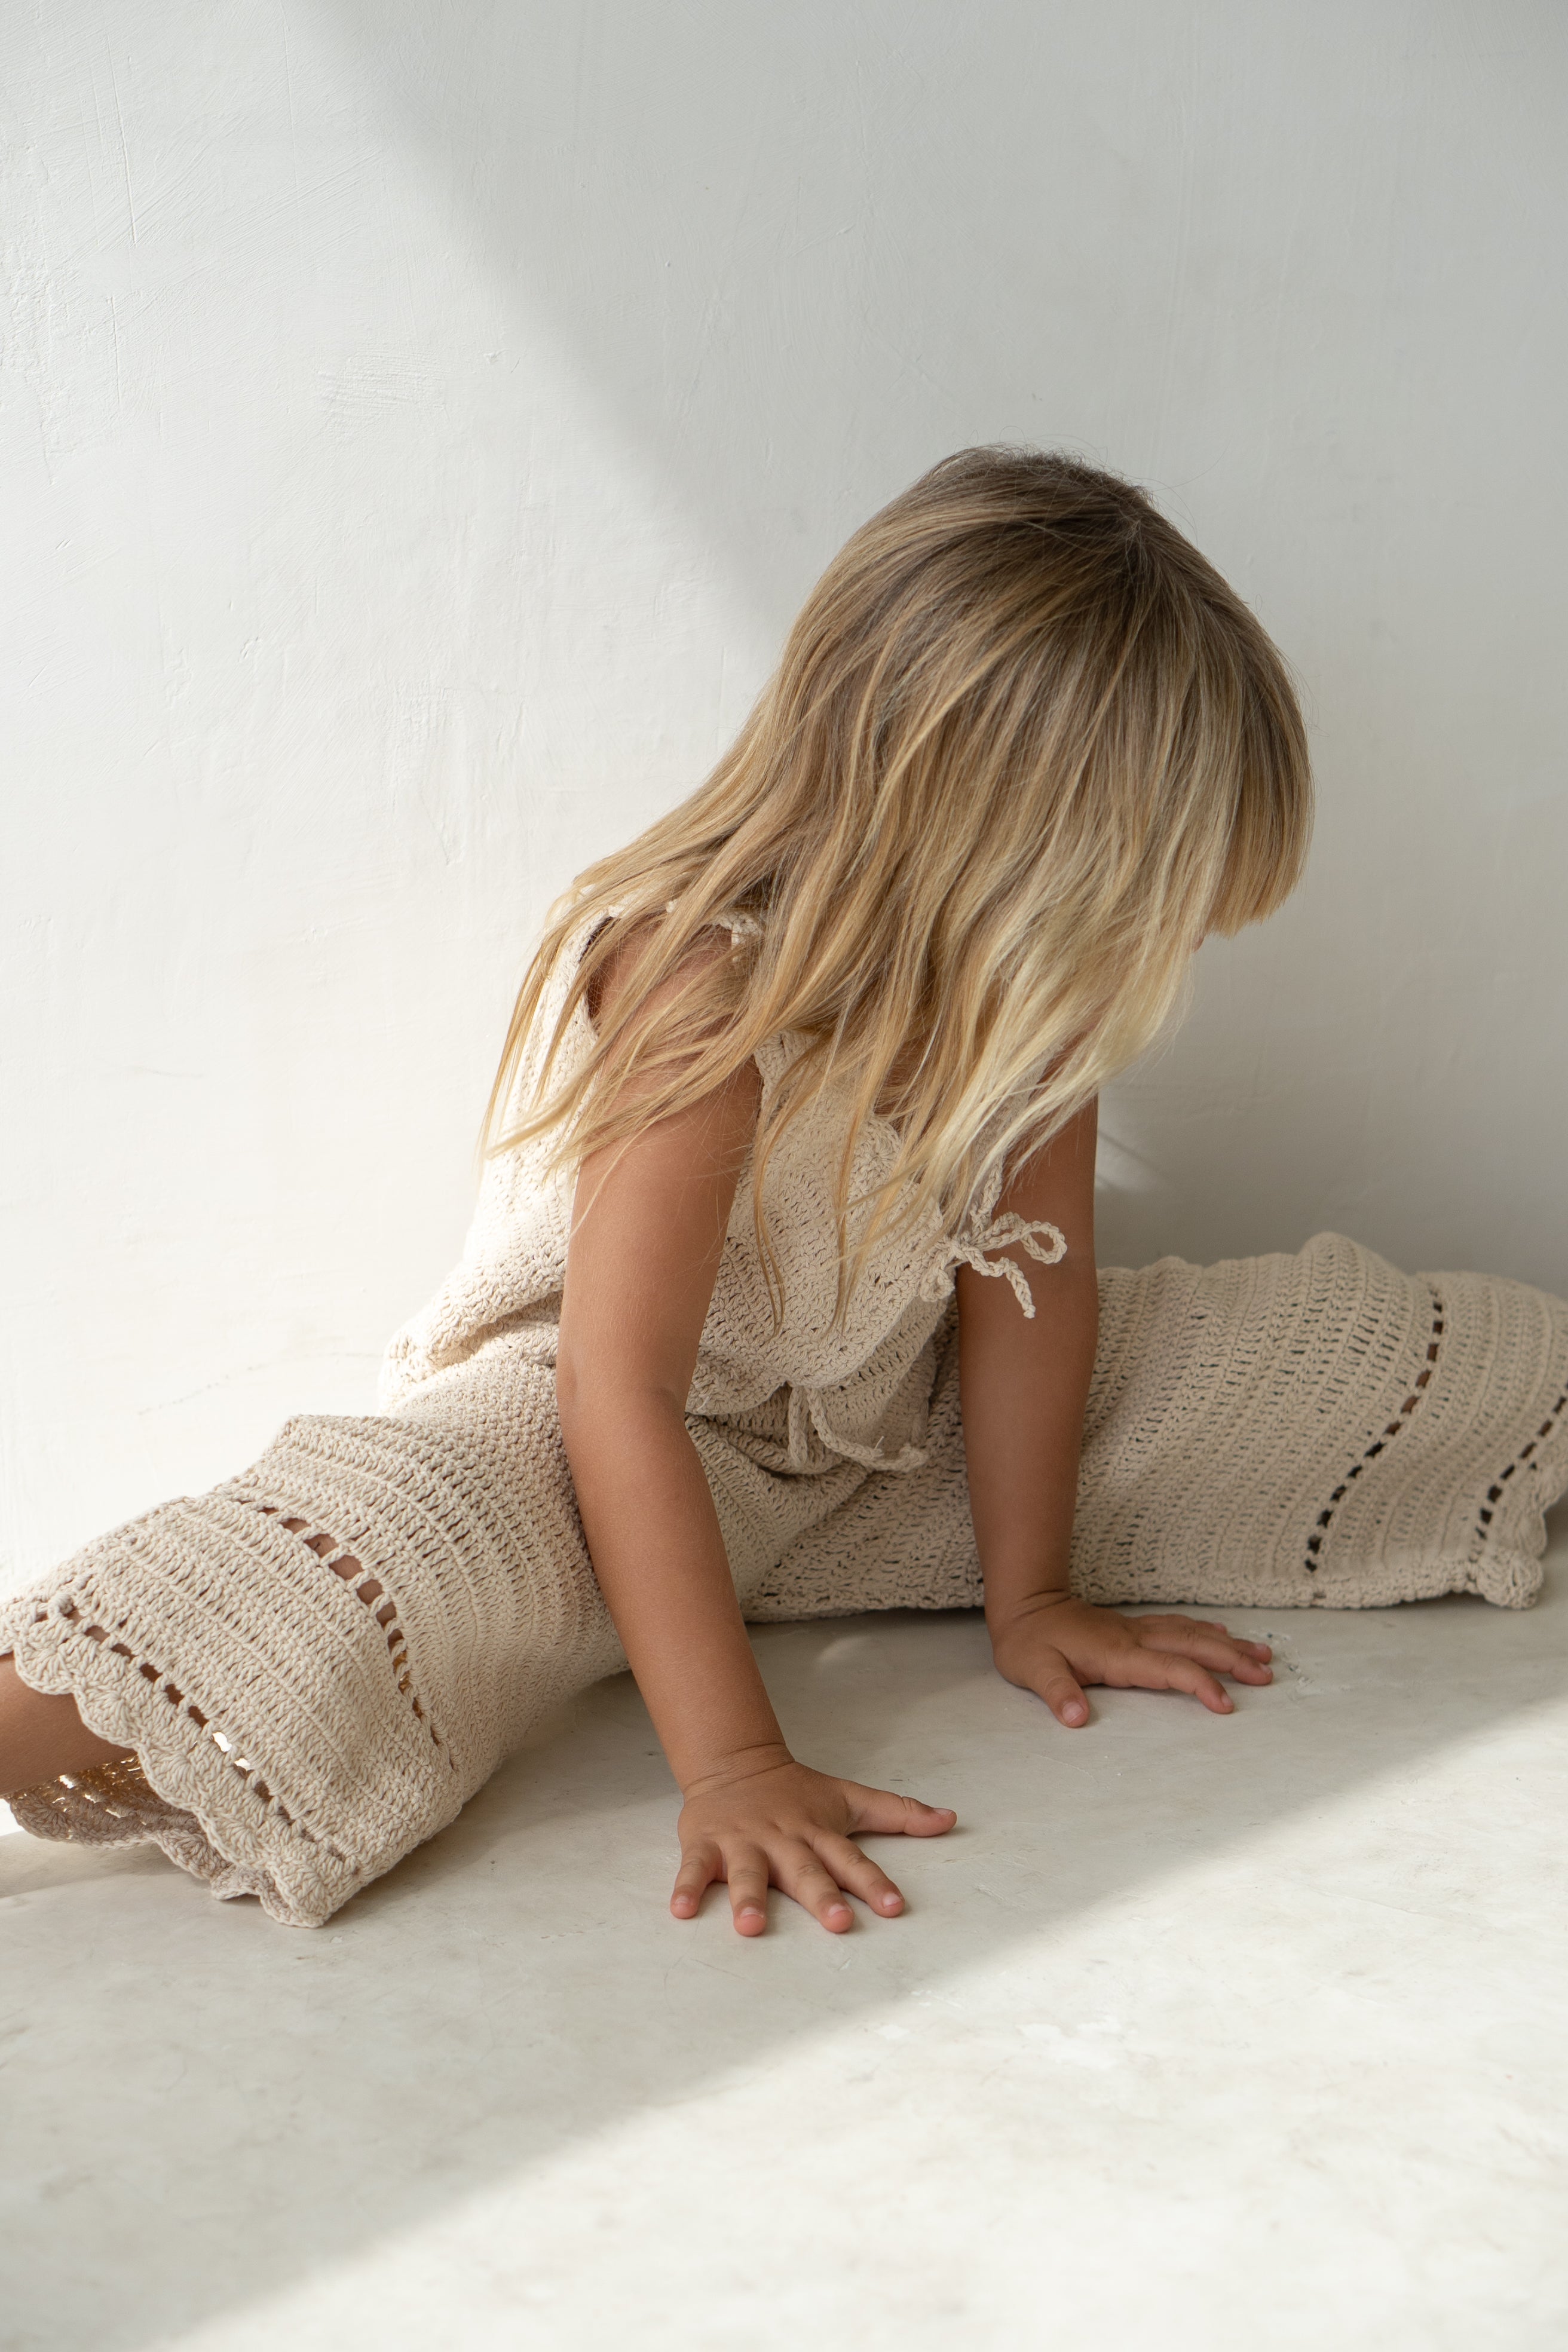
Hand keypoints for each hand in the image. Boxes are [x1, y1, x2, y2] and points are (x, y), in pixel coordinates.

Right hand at [672, 1748, 956, 1935]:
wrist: (736, 1762)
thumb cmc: (798, 1791)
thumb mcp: (849, 1798)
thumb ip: (898, 1812)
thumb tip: (950, 1819)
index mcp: (818, 1832)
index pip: (852, 1860)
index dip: (874, 1882)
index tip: (895, 1907)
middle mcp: (784, 1839)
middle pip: (805, 1870)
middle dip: (820, 1896)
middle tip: (837, 1923)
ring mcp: (744, 1842)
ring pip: (749, 1872)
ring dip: (750, 1898)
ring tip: (751, 1927)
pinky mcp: (706, 1844)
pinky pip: (695, 1868)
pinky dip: (687, 1888)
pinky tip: (682, 1911)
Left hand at [989, 1594, 1272, 1726]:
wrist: (1024, 1602)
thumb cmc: (1028, 1640)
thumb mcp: (1033, 1668)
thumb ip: (1056, 1691)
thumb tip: (1075, 1717)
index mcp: (1117, 1653)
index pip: (1168, 1669)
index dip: (1199, 1685)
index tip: (1226, 1705)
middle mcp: (1133, 1638)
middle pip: (1192, 1646)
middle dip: (1232, 1660)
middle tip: (1268, 1674)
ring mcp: (1135, 1630)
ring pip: (1191, 1633)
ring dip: (1228, 1644)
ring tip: (1263, 1654)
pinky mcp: (1132, 1628)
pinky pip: (1178, 1626)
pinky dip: (1205, 1631)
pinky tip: (1221, 1634)